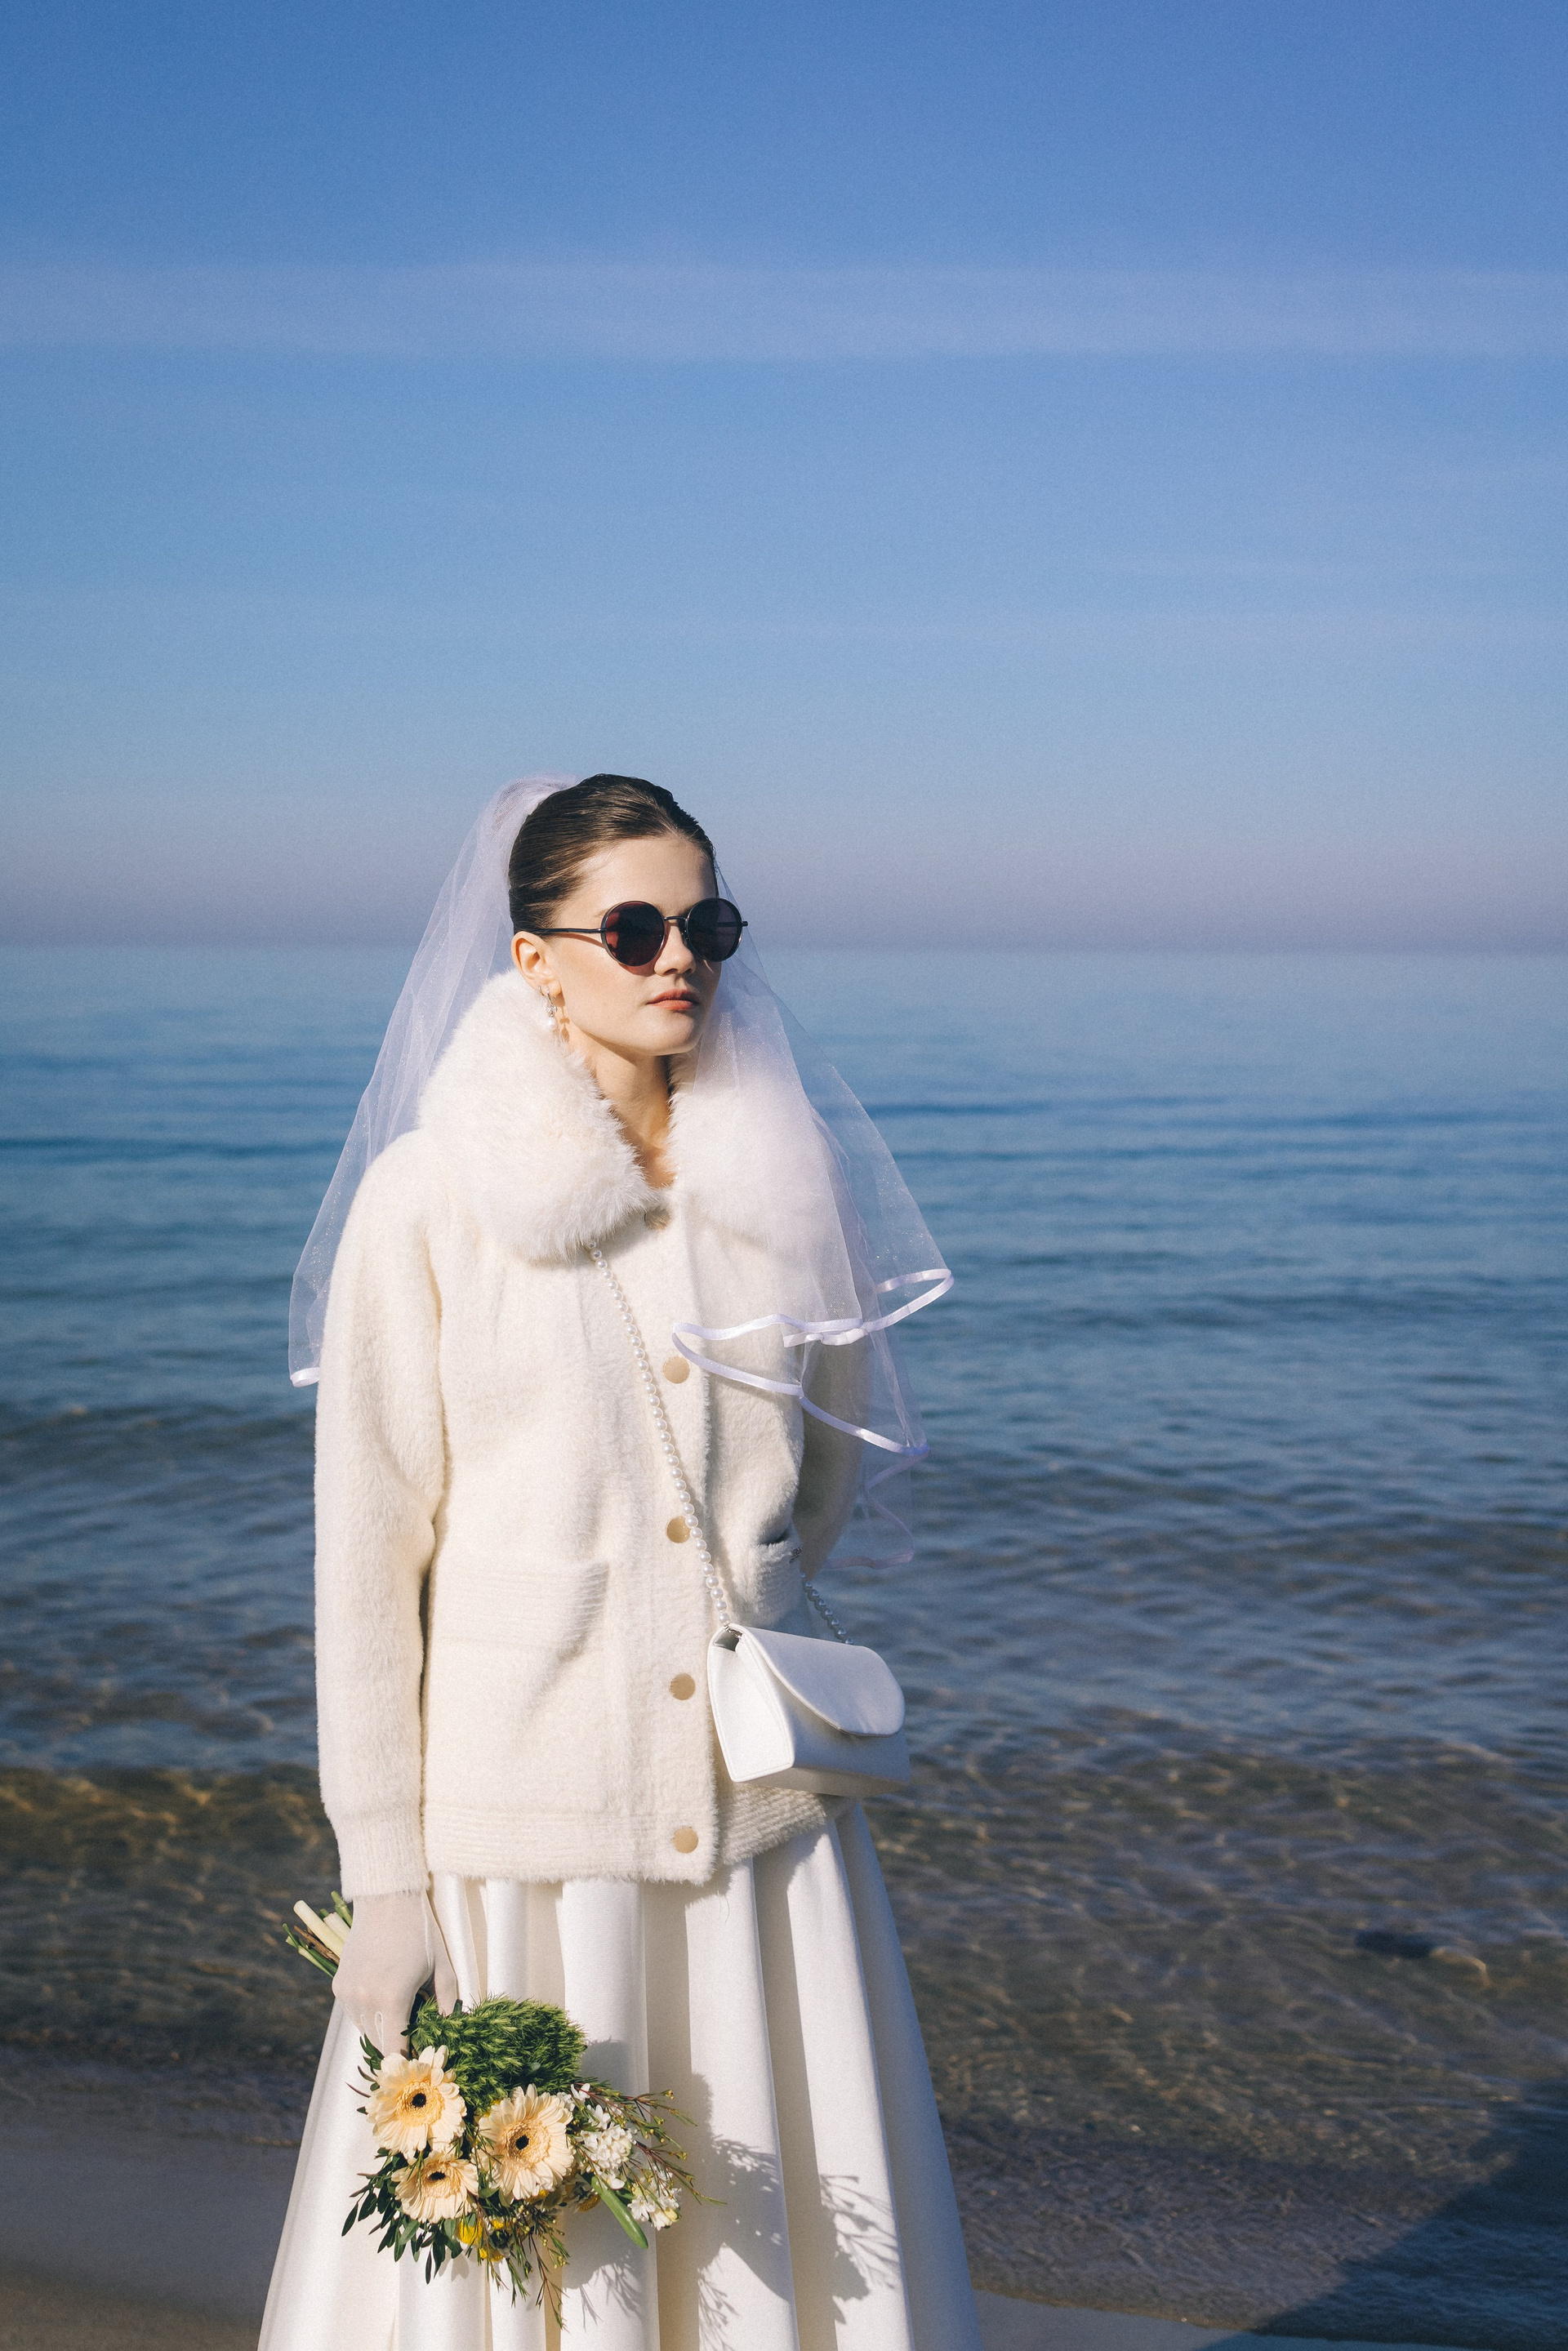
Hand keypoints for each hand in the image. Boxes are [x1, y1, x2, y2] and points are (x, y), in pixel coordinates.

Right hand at [331, 1890, 458, 2055]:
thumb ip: (448, 2006)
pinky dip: (367, 2012)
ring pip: (364, 2029)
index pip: (394, 2051)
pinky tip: (383, 1993)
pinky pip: (353, 2012)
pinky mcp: (338, 1985)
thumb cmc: (421, 1933)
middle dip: (396, 2043)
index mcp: (392, 1999)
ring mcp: (347, 1993)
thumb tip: (449, 2032)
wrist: (387, 1898)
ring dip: (380, 2028)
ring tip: (400, 2007)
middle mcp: (364, 2000)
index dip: (406, 2061)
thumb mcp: (443, 1969)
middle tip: (415, 2032)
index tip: (418, 2063)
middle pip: (379, 2043)